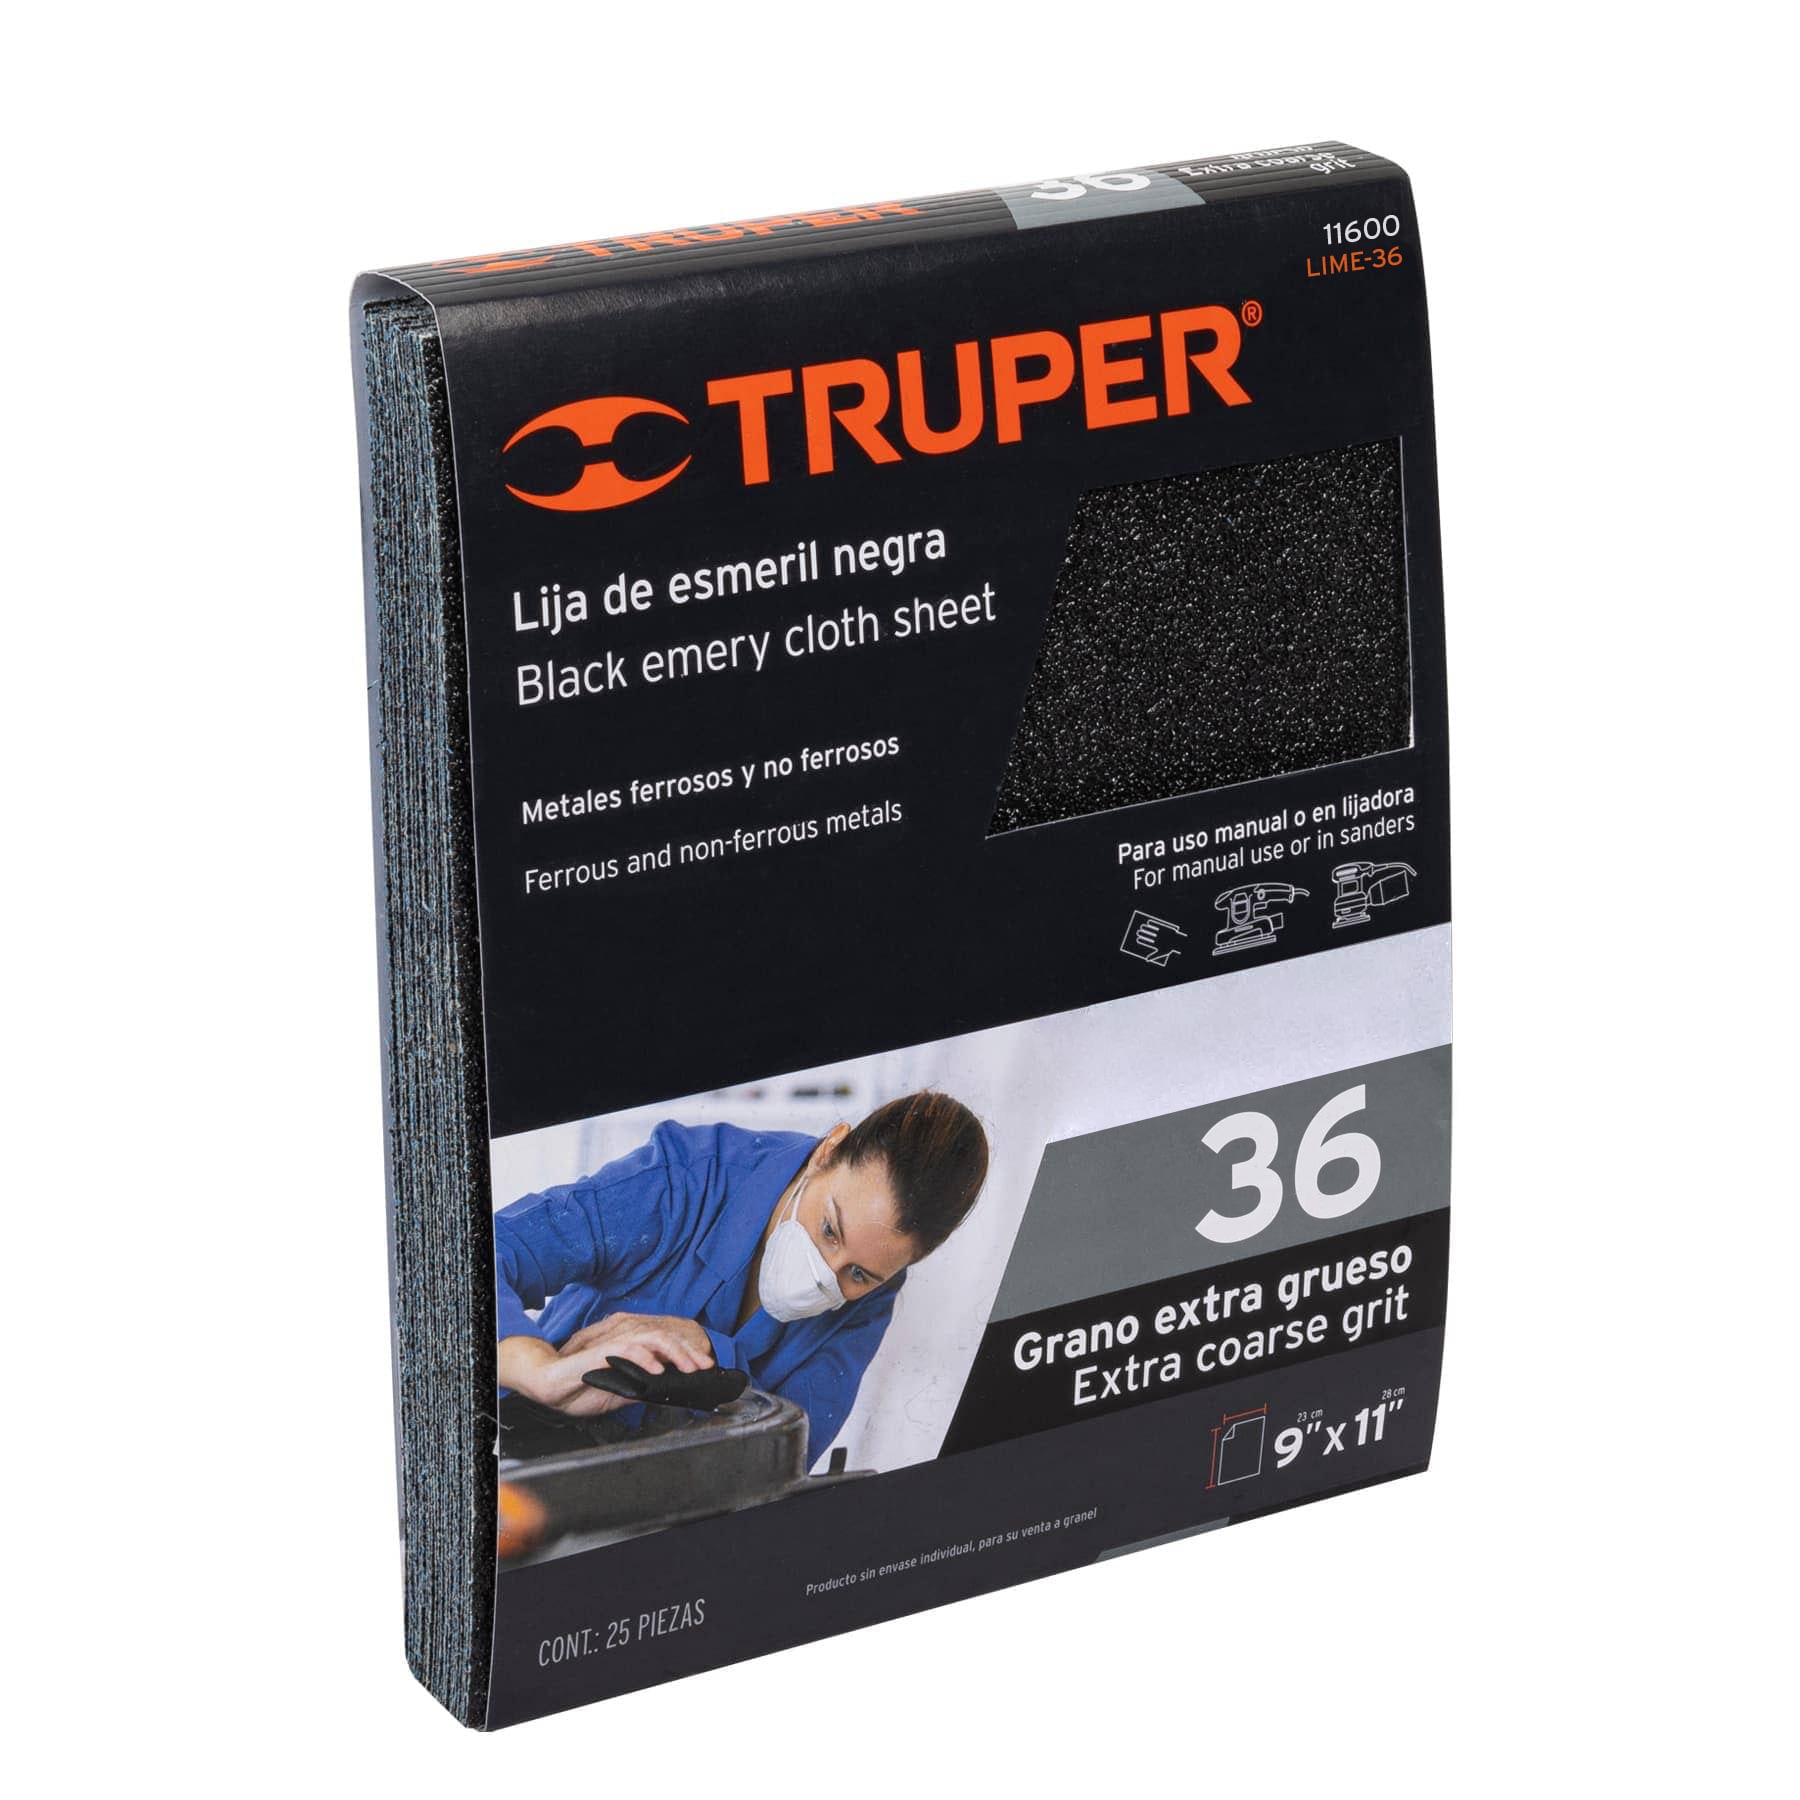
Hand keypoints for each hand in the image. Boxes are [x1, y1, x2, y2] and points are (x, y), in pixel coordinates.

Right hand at [501, 1313, 716, 1415]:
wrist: (548, 1386)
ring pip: (652, 1338)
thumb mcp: (618, 1393)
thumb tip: (665, 1393)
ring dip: (674, 1353)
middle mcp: (624, 1340)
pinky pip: (628, 1348)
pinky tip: (658, 1370)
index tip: (705, 1368)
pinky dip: (646, 1358)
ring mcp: (613, 1342)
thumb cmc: (578, 1388)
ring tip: (688, 1368)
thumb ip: (640, 1389)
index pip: (665, 1345)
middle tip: (705, 1367)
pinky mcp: (601, 1350)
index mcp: (631, 1348)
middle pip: (665, 1338)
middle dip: (688, 1352)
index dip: (687, 1354)